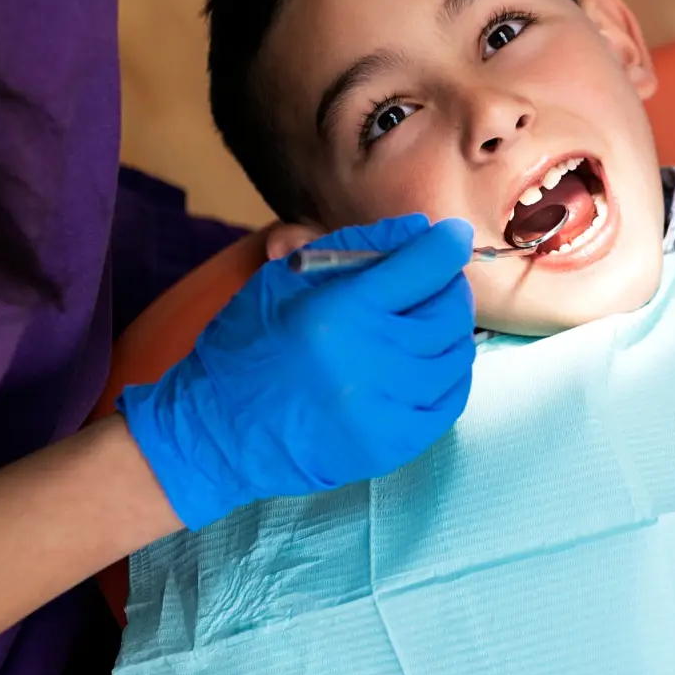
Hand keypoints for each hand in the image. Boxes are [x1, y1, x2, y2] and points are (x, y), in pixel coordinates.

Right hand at [118, 216, 475, 528]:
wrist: (218, 434)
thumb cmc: (248, 347)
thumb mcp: (286, 280)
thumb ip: (355, 247)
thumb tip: (418, 228)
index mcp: (338, 312)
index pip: (424, 267)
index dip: (445, 245)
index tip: (450, 238)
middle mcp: (366, 362)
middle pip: (448, 311)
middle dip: (449, 288)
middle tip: (433, 284)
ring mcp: (383, 410)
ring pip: (455, 356)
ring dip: (449, 332)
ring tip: (422, 325)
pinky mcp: (391, 446)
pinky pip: (450, 401)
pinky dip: (448, 376)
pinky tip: (424, 365)